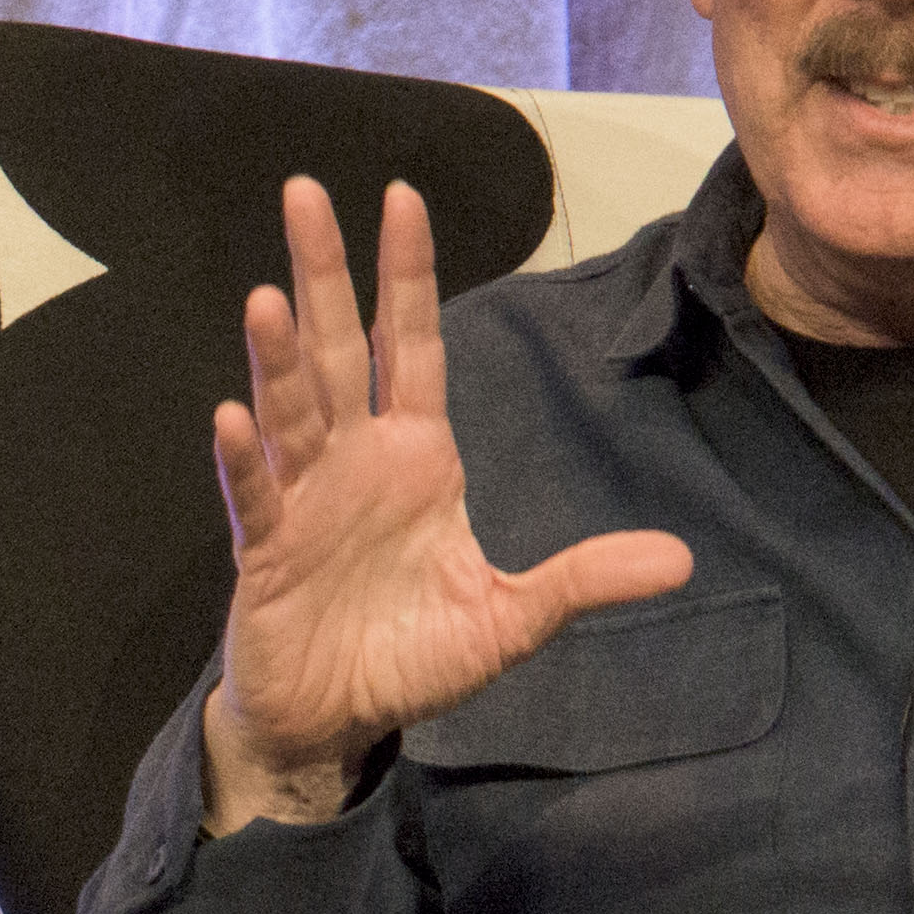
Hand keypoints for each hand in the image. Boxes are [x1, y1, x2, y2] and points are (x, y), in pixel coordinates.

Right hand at [199, 175, 698, 829]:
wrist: (335, 722)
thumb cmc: (412, 659)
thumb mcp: (511, 619)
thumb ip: (582, 580)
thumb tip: (679, 561)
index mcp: (417, 458)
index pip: (413, 345)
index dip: (407, 274)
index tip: (401, 197)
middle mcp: (354, 460)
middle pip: (339, 348)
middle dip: (326, 272)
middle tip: (304, 191)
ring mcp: (304, 498)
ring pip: (291, 408)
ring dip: (277, 356)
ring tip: (267, 297)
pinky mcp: (265, 550)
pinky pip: (256, 496)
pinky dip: (246, 459)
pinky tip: (234, 417)